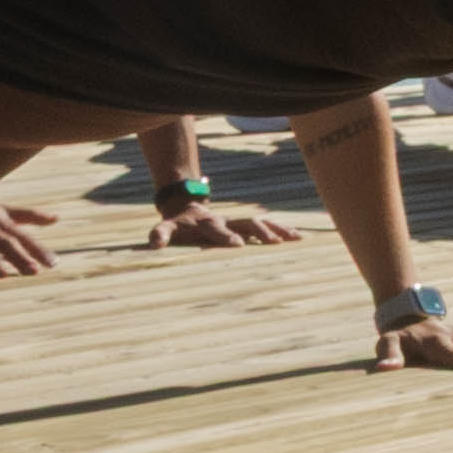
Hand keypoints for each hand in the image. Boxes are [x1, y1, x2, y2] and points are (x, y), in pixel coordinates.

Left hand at [152, 201, 301, 249]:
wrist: (188, 207)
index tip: (238, 245)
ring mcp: (238, 221)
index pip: (218, 229)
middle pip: (246, 223)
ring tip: (295, 238)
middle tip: (272, 242)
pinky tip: (298, 237)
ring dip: (277, 230)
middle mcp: (228, 220)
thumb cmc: (178, 224)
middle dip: (259, 232)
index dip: (227, 236)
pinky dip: (282, 230)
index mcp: (208, 223)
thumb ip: (160, 234)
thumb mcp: (166, 227)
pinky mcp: (246, 225)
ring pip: (261, 222)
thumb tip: (154, 245)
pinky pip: (267, 226)